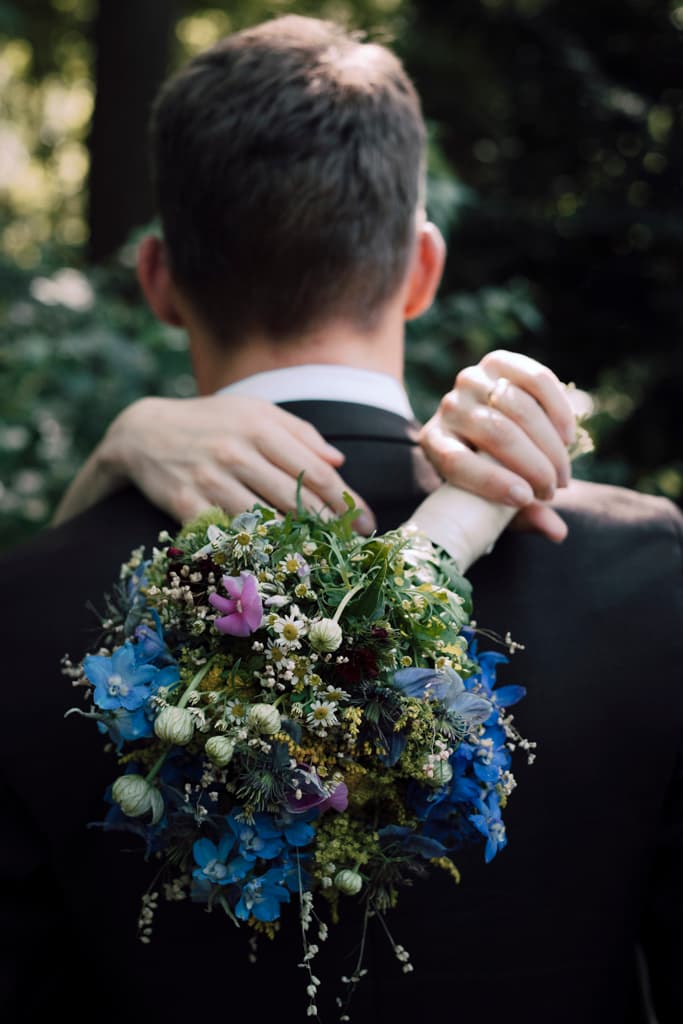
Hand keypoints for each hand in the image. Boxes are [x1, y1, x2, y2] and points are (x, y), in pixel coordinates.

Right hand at [52, 394, 375, 532]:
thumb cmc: (210, 422)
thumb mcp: (254, 411)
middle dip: (330, 527)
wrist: (142, 433)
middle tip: (353, 547)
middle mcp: (236, 451)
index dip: (347, 500)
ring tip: (324, 558)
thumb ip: (299, 433)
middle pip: (296, 499)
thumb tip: (339, 462)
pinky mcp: (186, 503)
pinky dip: (254, 550)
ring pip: (265, 519)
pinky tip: (276, 563)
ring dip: (298, 543)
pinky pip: (228, 534)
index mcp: (259, 427)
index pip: (315, 471)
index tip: (367, 522)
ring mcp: (210, 479)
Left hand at [418, 350, 578, 542]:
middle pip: (495, 432)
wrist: (484, 420)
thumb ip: (523, 514)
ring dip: (550, 444)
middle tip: (555, 490)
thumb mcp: (495, 496)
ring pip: (519, 408)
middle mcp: (449, 407)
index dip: (491, 482)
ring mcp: (472, 381)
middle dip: (534, 466)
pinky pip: (536, 379)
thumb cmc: (490, 471)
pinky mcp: (499, 361)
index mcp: (434, 442)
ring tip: (563, 471)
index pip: (455, 461)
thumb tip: (558, 532)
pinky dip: (558, 408)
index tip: (526, 500)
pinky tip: (568, 435)